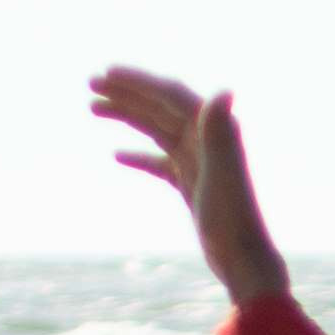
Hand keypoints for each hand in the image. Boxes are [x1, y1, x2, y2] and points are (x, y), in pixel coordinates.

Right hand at [92, 70, 295, 316]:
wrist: (244, 259)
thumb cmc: (233, 218)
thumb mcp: (222, 173)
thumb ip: (219, 133)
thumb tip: (224, 91)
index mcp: (215, 131)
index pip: (171, 95)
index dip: (139, 81)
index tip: (106, 74)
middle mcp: (208, 141)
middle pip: (162, 107)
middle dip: (128, 93)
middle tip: (91, 84)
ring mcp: (199, 163)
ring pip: (158, 130)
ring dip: (128, 115)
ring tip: (93, 108)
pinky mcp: (193, 185)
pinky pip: (161, 163)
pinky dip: (140, 156)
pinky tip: (117, 155)